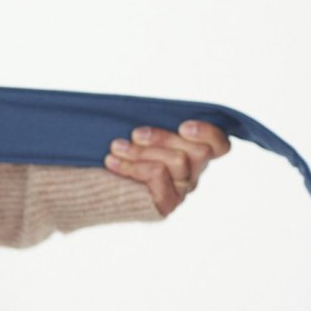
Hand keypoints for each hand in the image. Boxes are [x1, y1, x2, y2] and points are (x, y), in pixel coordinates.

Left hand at [104, 119, 231, 215]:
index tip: (183, 126)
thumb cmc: (118, 154)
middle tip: (134, 134)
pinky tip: (112, 161)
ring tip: (116, 147)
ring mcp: (180, 190)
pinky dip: (132, 165)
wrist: (90, 188)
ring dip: (142, 150)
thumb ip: (154, 123)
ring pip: (177, 161)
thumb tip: (151, 107)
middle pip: (199, 151)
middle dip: (163, 137)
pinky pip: (159, 176)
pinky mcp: (166, 203)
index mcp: (192, 153)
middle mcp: (192, 173)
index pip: (220, 145)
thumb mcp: (137, 134)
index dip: (209, 133)